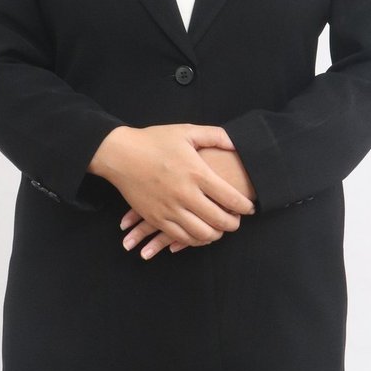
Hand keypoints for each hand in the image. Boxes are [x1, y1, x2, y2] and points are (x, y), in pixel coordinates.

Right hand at [118, 143, 256, 259]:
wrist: (120, 154)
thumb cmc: (155, 141)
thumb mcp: (186, 131)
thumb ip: (215, 135)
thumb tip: (237, 143)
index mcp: (196, 172)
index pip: (230, 197)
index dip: (245, 206)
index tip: (250, 207)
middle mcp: (185, 194)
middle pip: (219, 220)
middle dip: (234, 224)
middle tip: (237, 220)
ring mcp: (169, 209)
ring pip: (202, 234)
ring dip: (216, 234)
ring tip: (219, 228)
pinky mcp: (156, 218)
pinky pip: (180, 238)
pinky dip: (195, 240)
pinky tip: (200, 233)